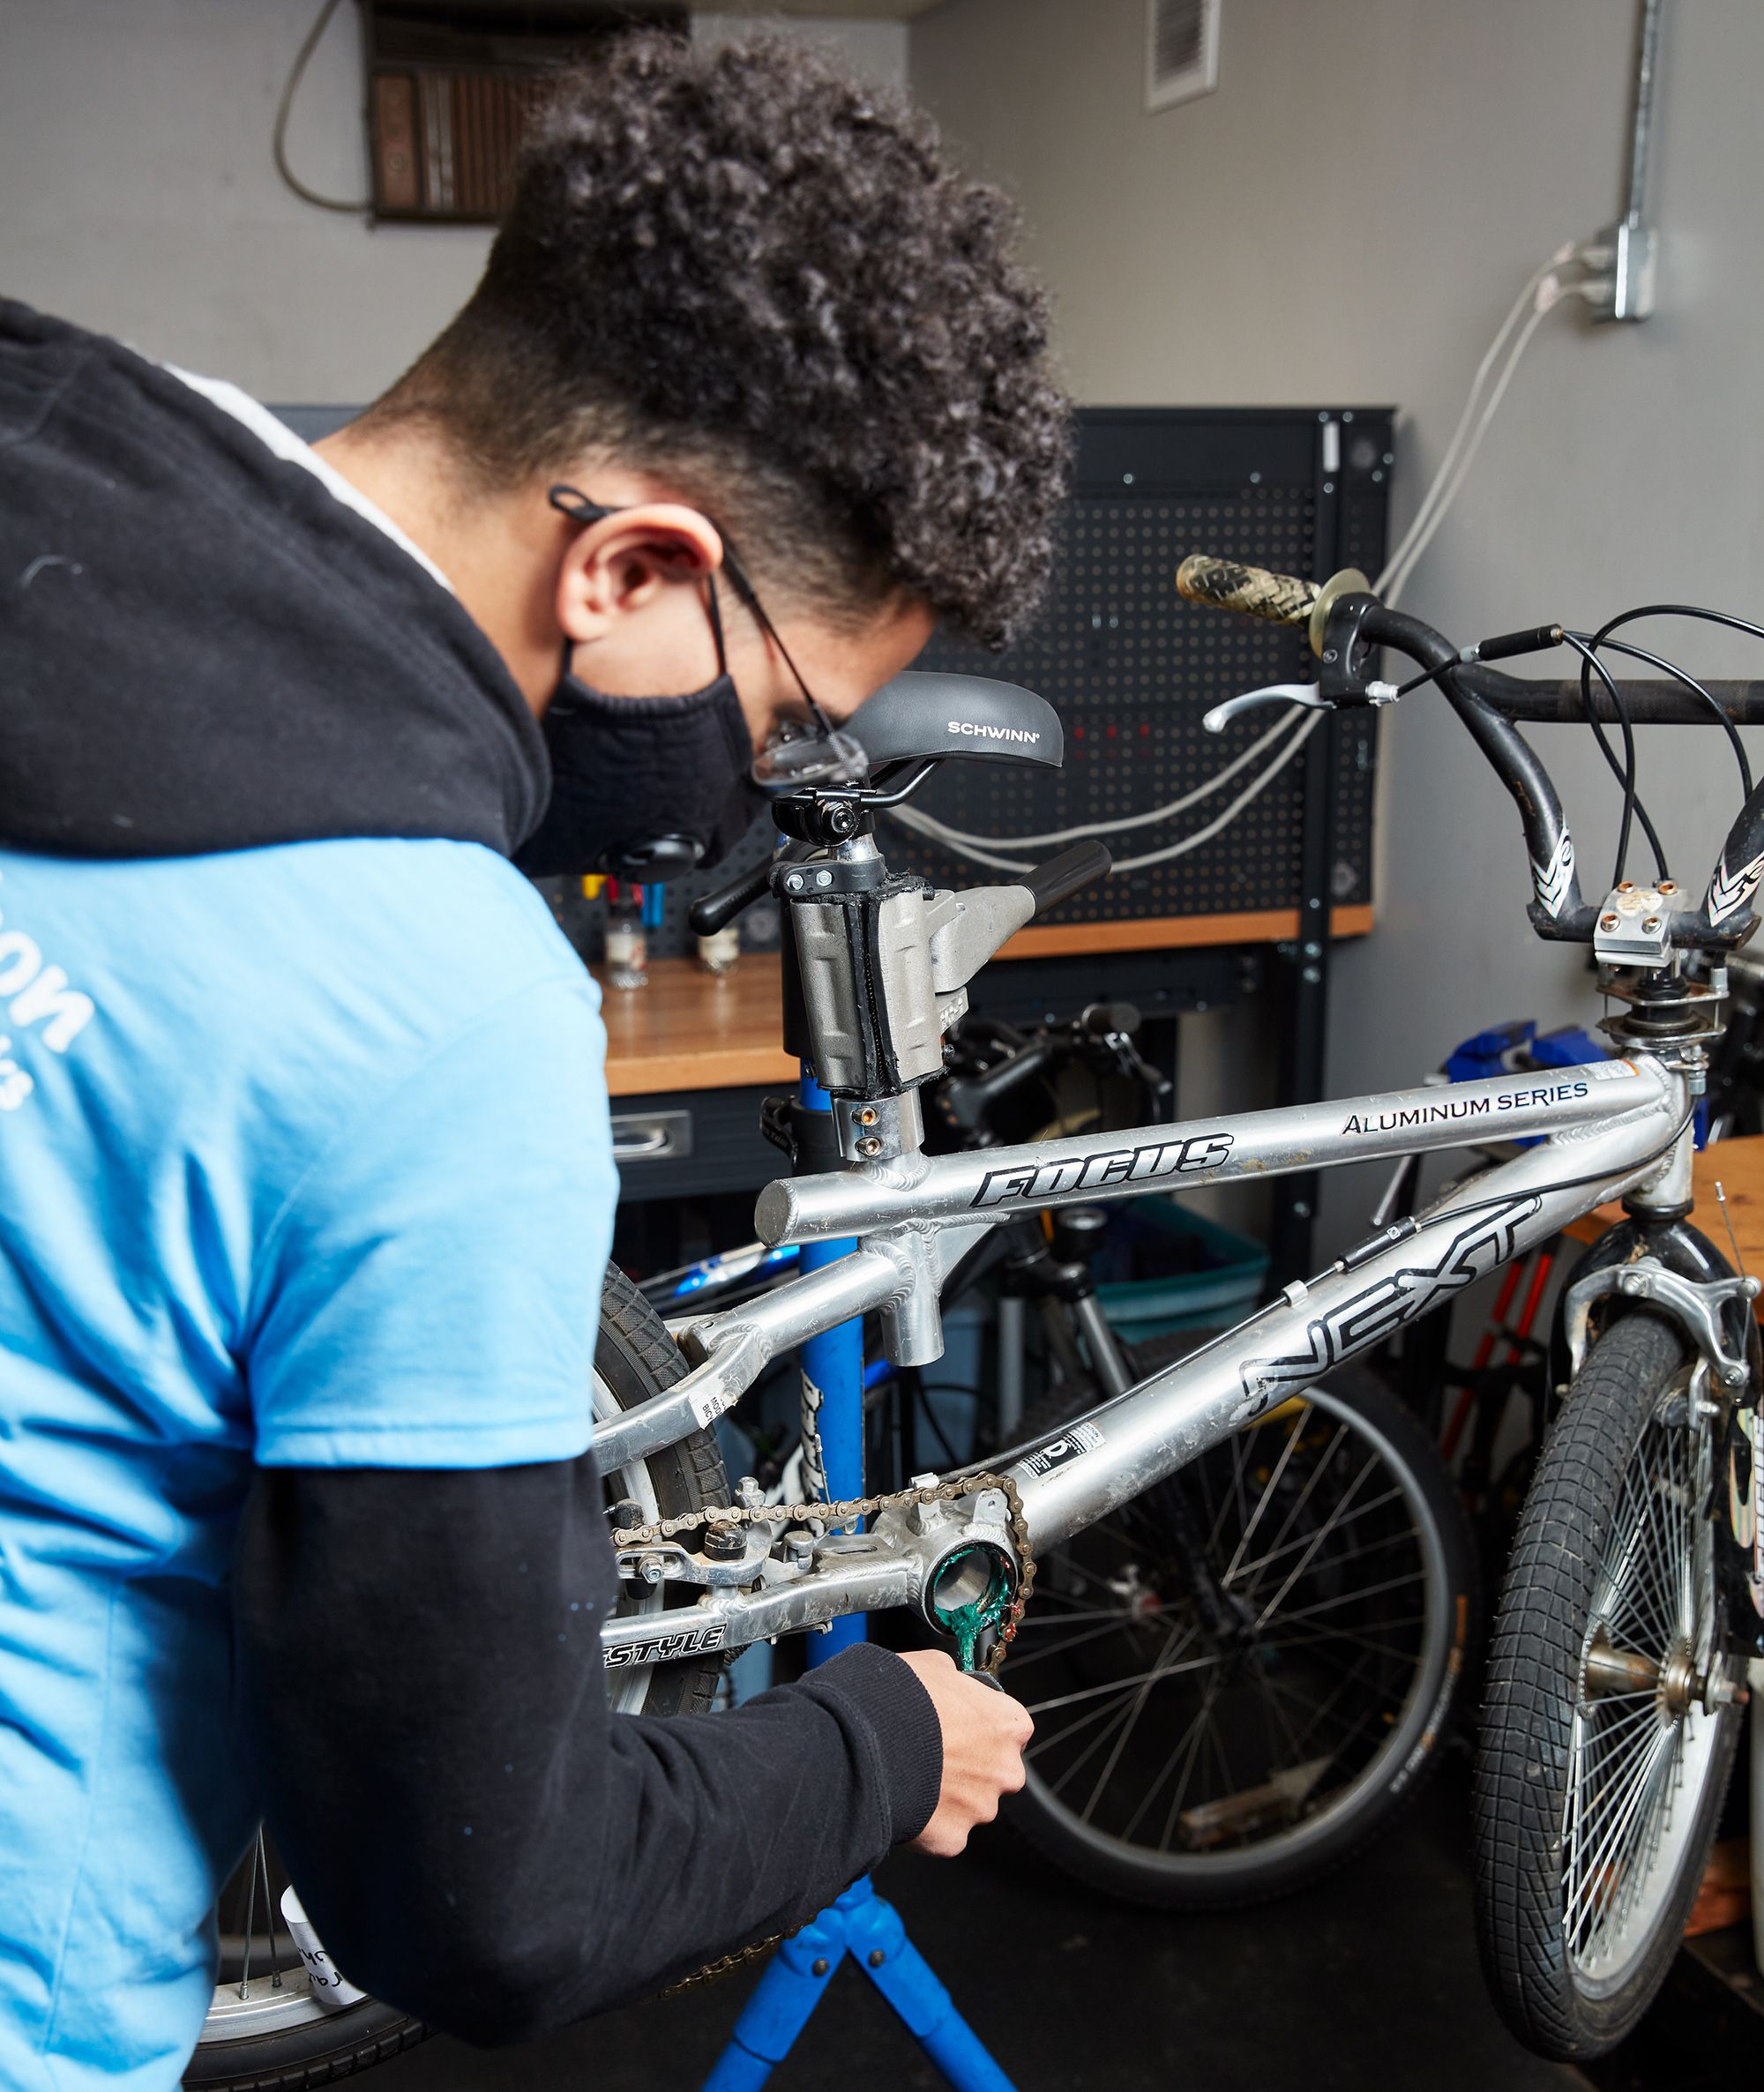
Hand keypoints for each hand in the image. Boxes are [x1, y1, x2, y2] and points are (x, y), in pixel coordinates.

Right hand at [895, 1649, 1032, 1856]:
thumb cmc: (902, 1698)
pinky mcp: (954, 1838)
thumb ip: (953, 1680)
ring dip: (947, 1797)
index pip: (1011, 1728)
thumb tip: (948, 1682)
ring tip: (911, 1776)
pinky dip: (925, 1822)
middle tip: (933, 1755)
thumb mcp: (933, 1666)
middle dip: (970, 1768)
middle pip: (994, 1772)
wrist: (867, 1741)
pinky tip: (903, 1799)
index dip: (982, 1726)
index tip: (961, 1727)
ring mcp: (981, 1808)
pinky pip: (943, 1832)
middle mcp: (1005, 1769)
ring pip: (969, 1806)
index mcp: (1008, 1724)